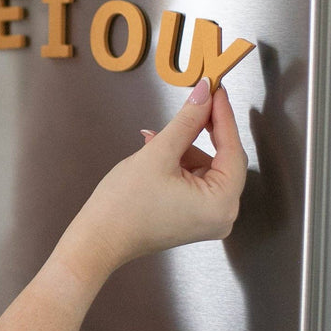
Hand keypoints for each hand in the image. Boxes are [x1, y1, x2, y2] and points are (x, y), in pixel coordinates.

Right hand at [55, 79, 246, 285]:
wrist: (98, 239)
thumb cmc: (123, 207)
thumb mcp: (158, 154)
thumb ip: (187, 121)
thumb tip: (205, 94)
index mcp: (221, 204)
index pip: (232, 149)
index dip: (223, 116)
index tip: (215, 91)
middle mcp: (222, 216)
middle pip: (223, 160)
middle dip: (202, 132)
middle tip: (195, 103)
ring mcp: (208, 219)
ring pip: (207, 168)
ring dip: (185, 148)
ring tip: (156, 139)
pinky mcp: (194, 218)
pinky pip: (196, 181)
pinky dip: (180, 164)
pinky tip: (158, 153)